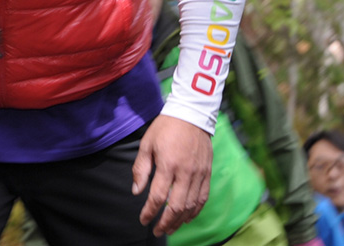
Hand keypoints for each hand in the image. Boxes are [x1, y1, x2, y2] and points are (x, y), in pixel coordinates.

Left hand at [132, 114, 212, 234]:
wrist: (191, 114)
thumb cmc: (165, 127)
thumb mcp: (147, 144)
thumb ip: (141, 169)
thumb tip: (136, 191)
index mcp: (168, 164)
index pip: (157, 196)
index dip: (150, 212)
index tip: (143, 219)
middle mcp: (185, 172)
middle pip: (176, 206)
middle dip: (165, 222)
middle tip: (157, 231)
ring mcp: (199, 174)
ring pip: (191, 206)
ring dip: (180, 220)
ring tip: (170, 228)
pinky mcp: (207, 173)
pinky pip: (203, 198)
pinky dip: (195, 211)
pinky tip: (187, 217)